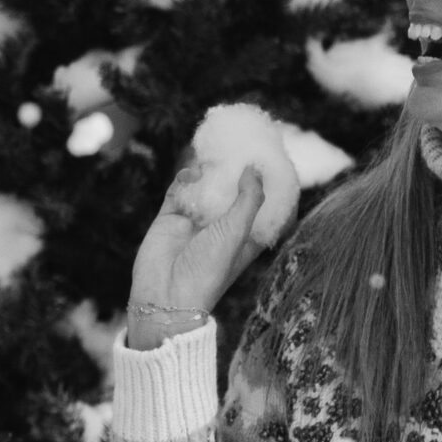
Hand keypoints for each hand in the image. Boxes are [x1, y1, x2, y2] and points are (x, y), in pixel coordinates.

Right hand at [128, 163, 268, 348]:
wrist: (166, 295)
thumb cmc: (208, 271)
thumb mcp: (237, 233)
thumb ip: (249, 199)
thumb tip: (254, 168)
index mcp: (245, 237)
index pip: (263, 208)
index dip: (270, 186)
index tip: (275, 163)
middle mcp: (220, 227)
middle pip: (232, 192)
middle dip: (236, 171)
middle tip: (243, 145)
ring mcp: (194, 222)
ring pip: (204, 187)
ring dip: (208, 171)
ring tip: (213, 153)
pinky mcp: (170, 218)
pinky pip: (178, 191)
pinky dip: (184, 179)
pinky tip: (191, 172)